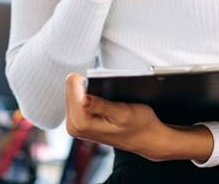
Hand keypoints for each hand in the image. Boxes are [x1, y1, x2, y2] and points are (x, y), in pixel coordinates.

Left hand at [64, 73, 212, 162]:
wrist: (146, 139)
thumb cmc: (139, 125)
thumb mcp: (124, 113)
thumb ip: (102, 105)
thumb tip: (83, 98)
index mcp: (81, 122)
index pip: (72, 83)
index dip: (90, 79)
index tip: (103, 87)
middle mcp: (73, 125)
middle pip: (72, 87)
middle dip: (90, 87)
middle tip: (109, 98)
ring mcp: (74, 125)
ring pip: (75, 92)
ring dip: (91, 93)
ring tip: (108, 104)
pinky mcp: (78, 123)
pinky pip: (78, 100)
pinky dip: (92, 98)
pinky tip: (104, 106)